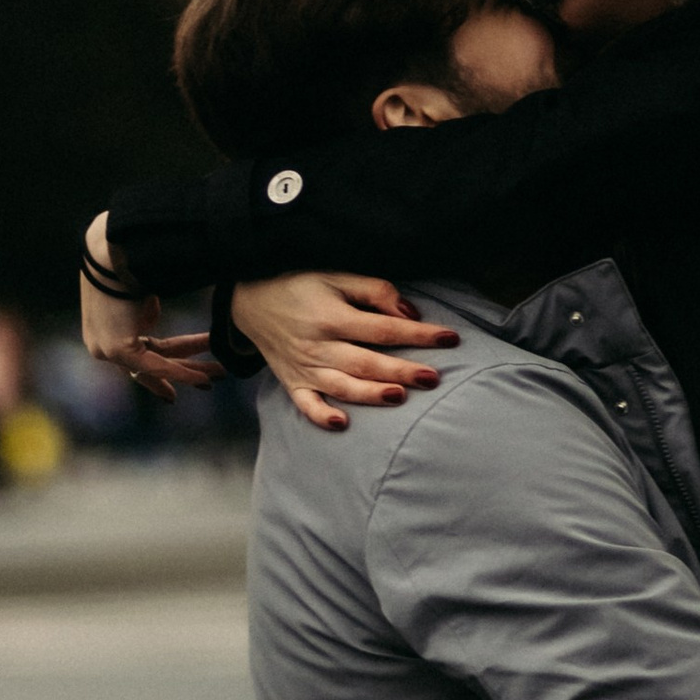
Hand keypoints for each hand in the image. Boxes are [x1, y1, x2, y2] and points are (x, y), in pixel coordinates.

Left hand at [81, 220, 219, 402]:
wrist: (112, 248)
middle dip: (181, 373)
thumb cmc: (127, 257)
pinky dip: (180, 372)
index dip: (163, 366)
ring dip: (190, 371)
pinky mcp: (116, 348)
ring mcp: (106, 348)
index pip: (139, 351)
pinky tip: (202, 379)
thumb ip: (146, 308)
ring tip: (218, 376)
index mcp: (106, 326)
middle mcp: (103, 342)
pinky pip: (155, 365)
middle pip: (150, 363)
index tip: (175, 388)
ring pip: (156, 366)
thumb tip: (150, 311)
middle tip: (207, 383)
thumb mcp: (140, 288)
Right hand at [236, 273, 460, 430]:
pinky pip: (306, 404)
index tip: (450, 338)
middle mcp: (319, 345)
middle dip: (402, 370)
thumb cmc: (299, 284)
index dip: (418, 334)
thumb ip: (374, 291)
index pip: (383, 328)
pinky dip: (322, 416)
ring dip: (371, 394)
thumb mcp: (336, 276)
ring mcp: (304, 367)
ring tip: (399, 397)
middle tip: (434, 378)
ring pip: (342, 385)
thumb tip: (409, 312)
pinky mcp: (292, 382)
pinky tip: (343, 424)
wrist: (248, 299)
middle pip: (366, 362)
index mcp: (332, 316)